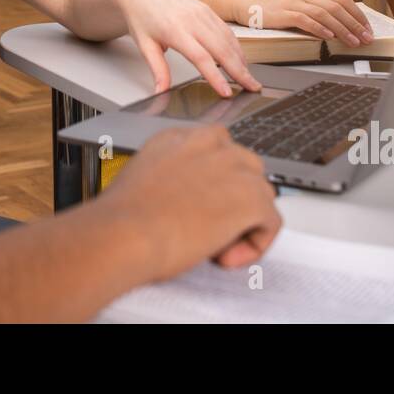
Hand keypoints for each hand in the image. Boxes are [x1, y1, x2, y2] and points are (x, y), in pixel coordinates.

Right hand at [102, 125, 281, 277]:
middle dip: (233, 200)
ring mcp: (236, 168)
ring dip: (242, 224)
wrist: (124, 232)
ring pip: (261, 196)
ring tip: (212, 246)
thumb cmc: (122, 217)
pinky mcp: (252, 198)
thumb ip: (170, 176)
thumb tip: (182, 198)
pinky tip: (224, 256)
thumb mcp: (142, 178)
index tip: (199, 209)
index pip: (217, 153)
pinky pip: (270, 223)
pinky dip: (254, 245)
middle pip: (245, 169)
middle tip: (207, 230)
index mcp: (180, 136)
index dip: (213, 186)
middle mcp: (211, 144)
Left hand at [113, 0, 260, 95]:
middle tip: (252, 88)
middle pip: (222, 50)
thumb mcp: (145, 45)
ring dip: (241, 60)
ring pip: (228, 39)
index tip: (226, 92)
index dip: (216, 77)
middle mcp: (192, 20)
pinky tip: (240, 59)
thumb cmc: (141, 16)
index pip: (201, 58)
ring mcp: (202, 13)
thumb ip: (158, 70)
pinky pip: (226, 30)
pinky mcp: (207, 9)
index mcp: (175, 31)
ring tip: (249, 78)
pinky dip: (236, 46)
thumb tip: (161, 91)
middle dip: (239, 71)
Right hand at [235, 0, 372, 46]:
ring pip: (325, 14)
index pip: (342, 0)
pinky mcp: (283, 13)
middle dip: (355, 24)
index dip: (358, 15)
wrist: (244, 1)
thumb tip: (338, 24)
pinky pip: (305, 20)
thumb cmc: (271, 6)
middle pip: (338, 7)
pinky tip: (328, 37)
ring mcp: (294, 2)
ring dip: (342, 29)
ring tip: (353, 42)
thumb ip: (315, 9)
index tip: (368, 28)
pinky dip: (319, 29)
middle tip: (367, 38)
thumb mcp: (297, 3)